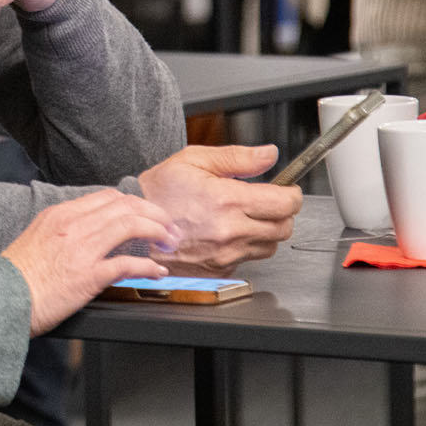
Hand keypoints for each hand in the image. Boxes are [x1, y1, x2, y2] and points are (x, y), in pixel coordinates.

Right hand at [1, 190, 176, 335]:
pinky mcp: (88, 276)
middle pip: (125, 206)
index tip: (147, 213)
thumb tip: (89, 234)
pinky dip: (148, 266)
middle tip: (168, 226)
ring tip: (169, 242)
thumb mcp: (37, 239)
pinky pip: (127, 264)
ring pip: (131, 225)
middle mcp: (73, 226)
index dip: (134, 203)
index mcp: (59, 215)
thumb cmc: (16, 276)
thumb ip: (63, 231)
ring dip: (157, 232)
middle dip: (154, 213)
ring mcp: (81, 249)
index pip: (107, 197)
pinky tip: (157, 271)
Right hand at [136, 145, 302, 275]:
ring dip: (266, 231)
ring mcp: (224, 254)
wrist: (133, 227)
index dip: (291, 194)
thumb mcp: (194, 160)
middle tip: (267, 202)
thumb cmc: (158, 192)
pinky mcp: (218, 270)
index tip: (287, 190)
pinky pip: (248, 260)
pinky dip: (246, 247)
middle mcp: (229, 231)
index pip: (285, 203)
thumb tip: (269, 155)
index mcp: (227, 200)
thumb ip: (237, 158)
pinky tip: (228, 233)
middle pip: (284, 227)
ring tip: (245, 218)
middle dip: (281, 213)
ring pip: (270, 246)